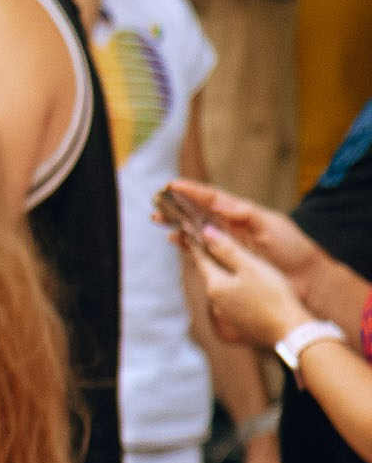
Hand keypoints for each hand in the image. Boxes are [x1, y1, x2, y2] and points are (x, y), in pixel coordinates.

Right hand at [165, 181, 323, 283]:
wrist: (305, 276)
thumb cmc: (292, 248)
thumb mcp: (272, 225)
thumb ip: (246, 214)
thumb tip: (219, 205)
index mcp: (241, 214)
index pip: (212, 198)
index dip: (192, 191)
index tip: (173, 185)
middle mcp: (231, 226)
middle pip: (199, 213)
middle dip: (178, 207)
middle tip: (157, 203)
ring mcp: (228, 243)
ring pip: (197, 230)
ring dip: (178, 224)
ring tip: (159, 221)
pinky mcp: (227, 259)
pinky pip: (202, 250)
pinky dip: (188, 244)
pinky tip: (176, 242)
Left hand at [193, 226, 313, 347]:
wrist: (289, 331)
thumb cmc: (272, 296)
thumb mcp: (251, 267)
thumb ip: (228, 250)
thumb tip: (206, 233)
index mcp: (215, 285)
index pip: (201, 259)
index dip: (197, 243)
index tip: (189, 229)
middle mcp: (215, 301)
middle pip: (211, 272)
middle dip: (211, 257)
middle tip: (210, 242)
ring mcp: (225, 313)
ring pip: (222, 286)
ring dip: (225, 273)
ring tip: (230, 261)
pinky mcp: (238, 321)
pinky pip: (233, 298)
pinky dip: (235, 287)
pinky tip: (246, 285)